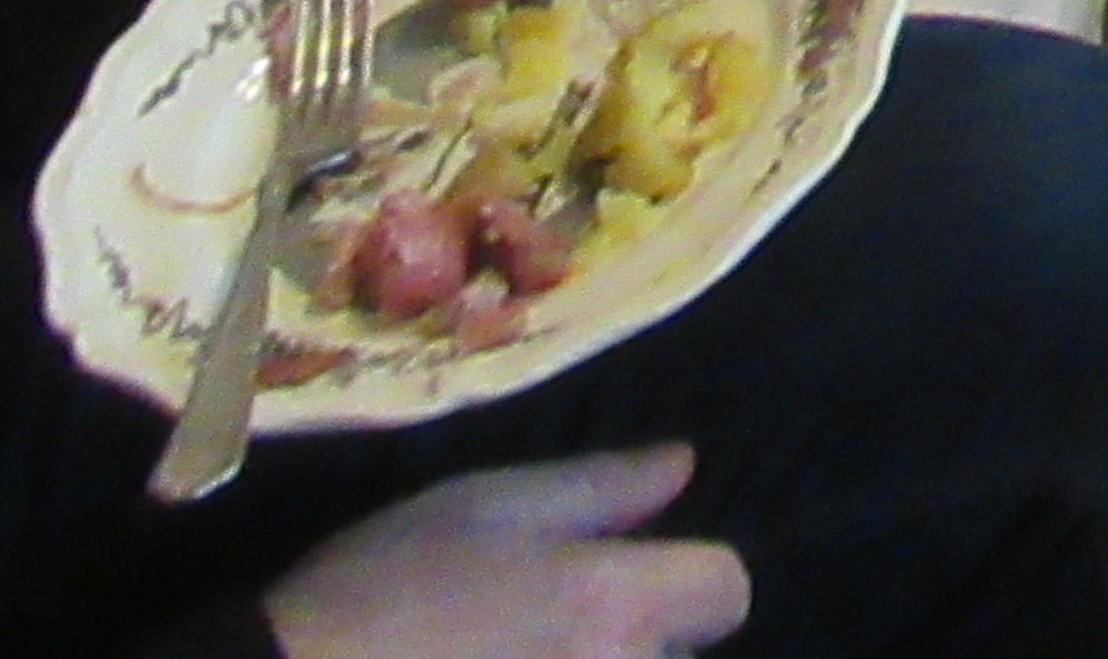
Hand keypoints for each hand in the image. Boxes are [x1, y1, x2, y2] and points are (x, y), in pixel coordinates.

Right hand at [263, 445, 750, 658]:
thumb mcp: (483, 505)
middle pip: (677, 656)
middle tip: (542, 634)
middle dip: (635, 643)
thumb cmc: (383, 588)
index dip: (687, 579)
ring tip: (514, 656)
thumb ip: (598, 488)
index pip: (725, 589)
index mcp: (612, 601)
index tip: (632, 582)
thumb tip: (684, 466)